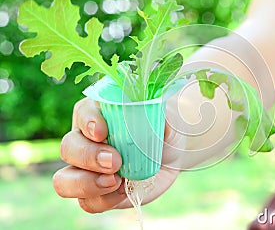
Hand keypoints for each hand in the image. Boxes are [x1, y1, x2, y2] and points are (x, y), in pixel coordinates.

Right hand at [53, 98, 180, 212]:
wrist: (171, 155)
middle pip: (69, 147)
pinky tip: (124, 190)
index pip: (83, 112)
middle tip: (115, 161)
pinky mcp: (96, 192)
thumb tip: (156, 113)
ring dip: (87, 183)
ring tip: (116, 180)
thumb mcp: (167, 116)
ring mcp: (86, 169)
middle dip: (88, 156)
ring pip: (64, 179)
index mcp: (98, 112)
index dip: (88, 122)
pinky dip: (104, 199)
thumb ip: (160, 113)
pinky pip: (87, 202)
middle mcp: (84, 139)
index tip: (102, 131)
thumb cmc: (163, 128)